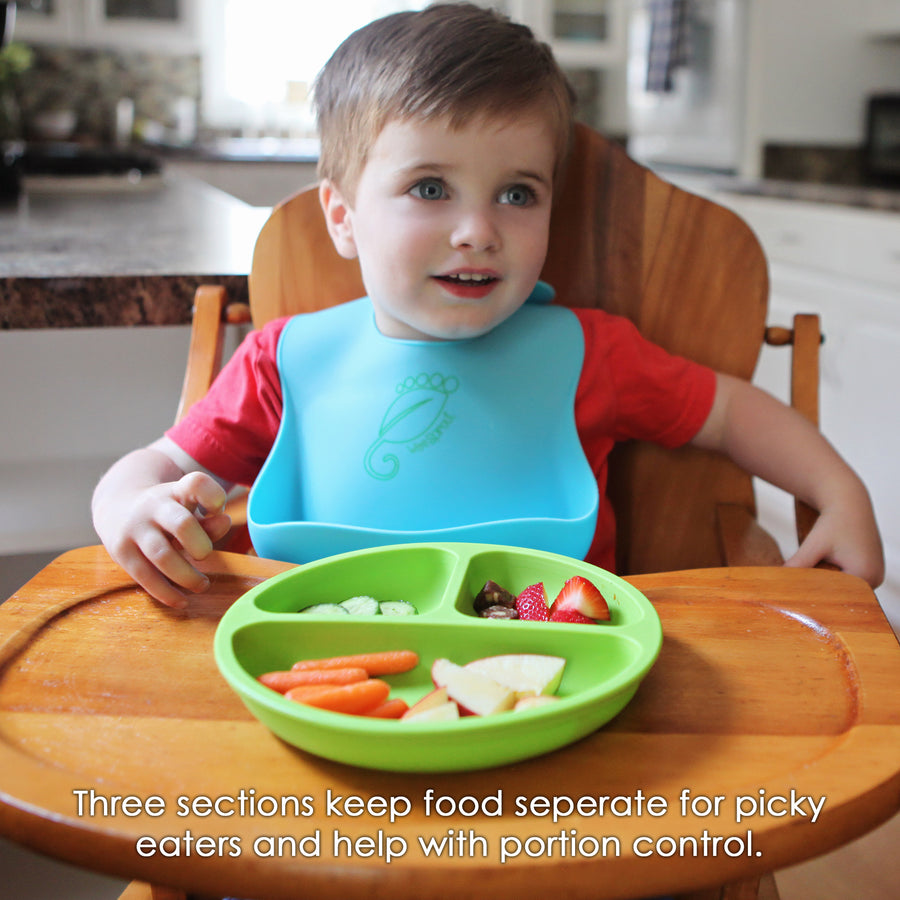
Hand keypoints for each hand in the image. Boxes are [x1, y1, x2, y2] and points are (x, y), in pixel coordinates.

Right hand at [97, 471, 231, 607]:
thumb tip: (225, 523)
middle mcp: (154, 506)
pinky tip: (182, 601)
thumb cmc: (167, 512)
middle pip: (182, 524)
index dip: (213, 497)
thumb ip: (210, 520)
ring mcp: (136, 529)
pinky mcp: (122, 552)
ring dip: (187, 576)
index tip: (217, 510)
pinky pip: (145, 576)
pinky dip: (166, 592)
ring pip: (162, 555)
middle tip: (205, 555)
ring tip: (202, 585)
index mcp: (176, 491)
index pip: (196, 484)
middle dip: (200, 545)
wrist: (116, 505)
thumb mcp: (187, 509)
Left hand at [784, 491, 884, 588]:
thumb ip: (798, 563)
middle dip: (822, 589)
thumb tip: (778, 577)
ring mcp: (877, 575)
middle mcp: (876, 579)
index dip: (816, 594)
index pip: (836, 596)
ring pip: (846, 587)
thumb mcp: (814, 544)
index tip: (797, 592)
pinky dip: (837, 576)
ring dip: (829, 582)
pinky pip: (852, 580)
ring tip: (812, 574)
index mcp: (865, 575)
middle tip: (798, 589)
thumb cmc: (832, 522)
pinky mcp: (873, 569)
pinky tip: (822, 568)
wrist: (849, 503)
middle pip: (842, 594)